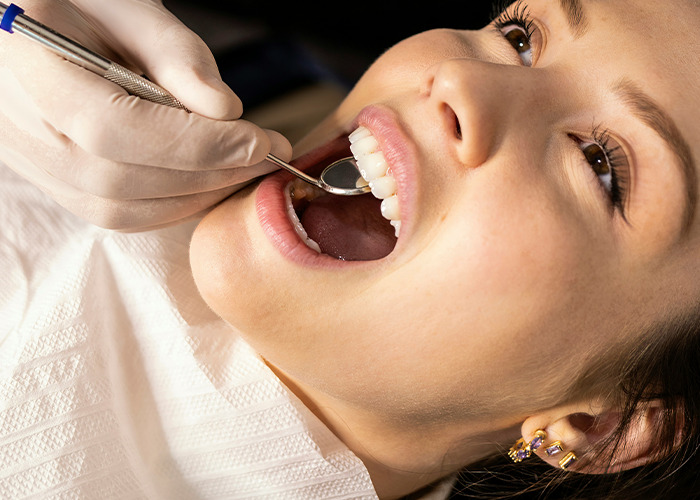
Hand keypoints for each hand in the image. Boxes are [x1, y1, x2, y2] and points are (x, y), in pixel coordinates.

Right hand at [0, 0, 290, 229]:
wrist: (25, 26)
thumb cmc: (78, 3)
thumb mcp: (125, 5)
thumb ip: (173, 52)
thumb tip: (225, 110)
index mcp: (25, 64)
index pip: (113, 127)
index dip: (194, 143)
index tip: (259, 140)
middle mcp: (18, 125)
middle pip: (121, 178)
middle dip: (208, 172)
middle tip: (268, 156)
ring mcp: (30, 161)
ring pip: (120, 208)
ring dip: (196, 195)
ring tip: (244, 168)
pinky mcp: (53, 181)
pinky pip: (115, 214)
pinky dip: (173, 204)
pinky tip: (209, 180)